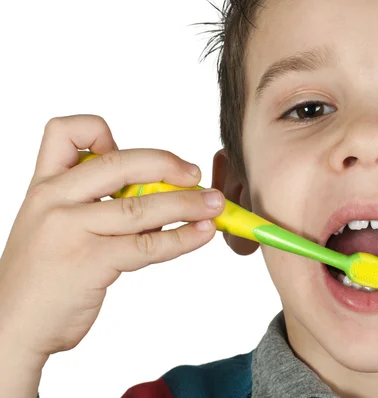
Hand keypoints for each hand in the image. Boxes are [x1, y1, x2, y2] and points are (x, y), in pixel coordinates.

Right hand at [0, 115, 223, 362]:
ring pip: (142, 206)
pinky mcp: (89, 262)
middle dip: (167, 164)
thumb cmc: (41, 277)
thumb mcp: (52, 227)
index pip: (65, 132)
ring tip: (215, 205)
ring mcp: (70, 229)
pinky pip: (147, 245)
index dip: (102, 132)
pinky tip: (202, 234)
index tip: (134, 157)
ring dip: (188, 203)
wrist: (11, 326)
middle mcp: (54, 200)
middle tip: (195, 175)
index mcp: (45, 185)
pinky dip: (182, 238)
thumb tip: (158, 195)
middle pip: (120, 163)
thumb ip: (93, 205)